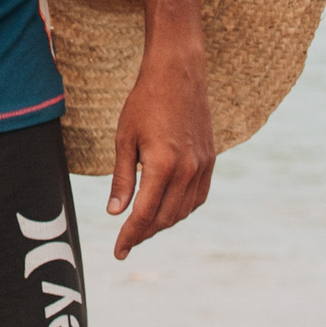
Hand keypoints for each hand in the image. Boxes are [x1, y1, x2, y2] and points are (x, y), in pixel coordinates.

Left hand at [108, 44, 215, 258]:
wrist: (178, 74)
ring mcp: (202, 166)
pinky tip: (167, 210)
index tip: (119, 252)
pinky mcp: (210, 160)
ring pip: (183, 211)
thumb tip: (116, 213)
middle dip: (145, 234)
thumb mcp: (124, 139)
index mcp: (162, 166)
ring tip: (143, 228)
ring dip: (163, 224)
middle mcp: (187, 170)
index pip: (145, 214)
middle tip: (127, 242)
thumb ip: (122, 179)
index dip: (130, 236)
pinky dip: (182, 210)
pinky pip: (197, 197)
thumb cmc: (144, 103)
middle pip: (165, 218)